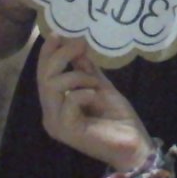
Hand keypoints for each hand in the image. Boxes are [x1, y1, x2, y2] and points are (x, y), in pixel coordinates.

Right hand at [37, 35, 152, 169]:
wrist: (133, 143)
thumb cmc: (118, 118)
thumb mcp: (101, 86)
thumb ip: (87, 70)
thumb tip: (77, 46)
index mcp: (57, 103)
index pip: (44, 74)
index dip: (48, 54)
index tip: (58, 34)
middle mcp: (51, 113)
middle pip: (44, 77)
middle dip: (61, 56)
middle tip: (79, 43)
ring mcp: (56, 123)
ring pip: (52, 86)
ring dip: (77, 76)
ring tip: (95, 83)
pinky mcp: (66, 130)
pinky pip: (68, 101)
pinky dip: (83, 93)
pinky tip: (95, 96)